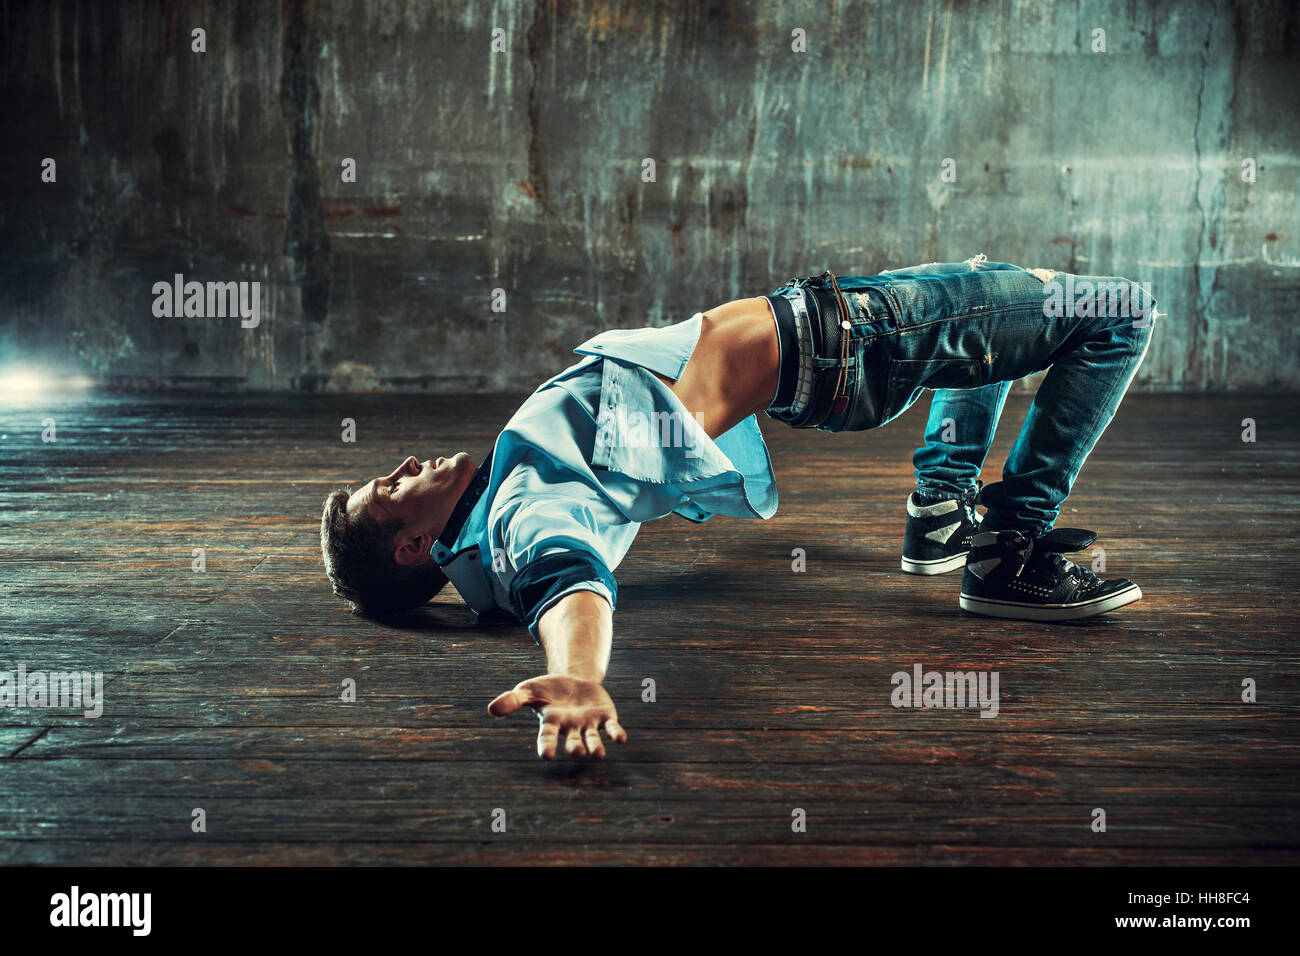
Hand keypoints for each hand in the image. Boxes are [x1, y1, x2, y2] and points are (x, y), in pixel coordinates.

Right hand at [488, 674, 627, 759]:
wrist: (572, 681)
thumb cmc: (547, 690)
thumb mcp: (528, 690)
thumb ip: (512, 700)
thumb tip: (490, 709)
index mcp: (551, 723)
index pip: (548, 737)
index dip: (547, 746)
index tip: (546, 756)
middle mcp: (571, 728)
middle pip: (573, 741)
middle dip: (575, 747)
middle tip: (576, 751)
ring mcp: (588, 724)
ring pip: (593, 739)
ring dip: (596, 747)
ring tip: (598, 754)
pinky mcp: (605, 717)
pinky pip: (612, 728)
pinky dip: (616, 734)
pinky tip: (621, 739)